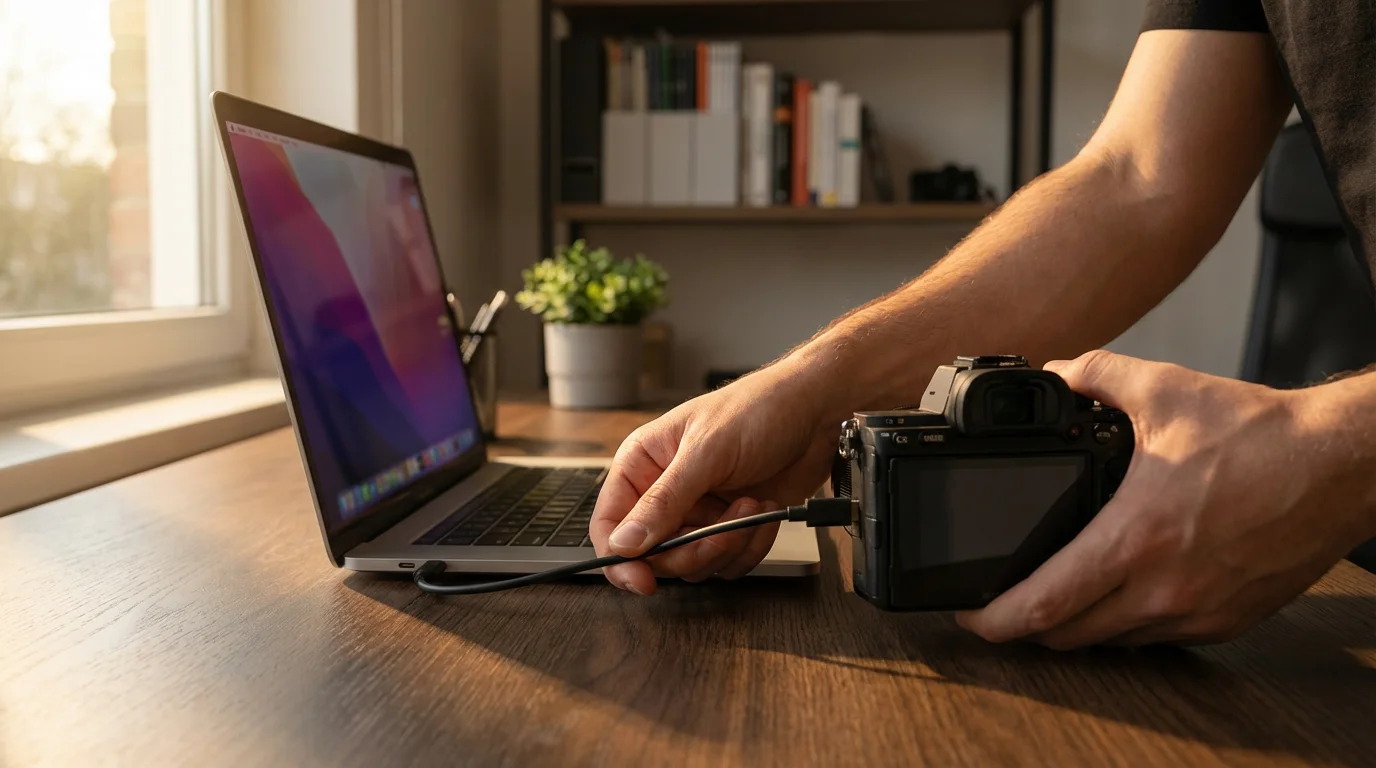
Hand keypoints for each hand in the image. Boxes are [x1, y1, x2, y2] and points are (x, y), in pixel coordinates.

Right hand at [590, 364, 840, 594]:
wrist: (816, 412)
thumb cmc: (758, 409)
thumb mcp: (706, 452)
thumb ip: (663, 501)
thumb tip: (624, 543)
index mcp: (643, 464)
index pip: (609, 523)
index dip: (620, 558)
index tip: (643, 580)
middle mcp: (665, 492)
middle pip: (654, 555)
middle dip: (692, 549)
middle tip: (722, 529)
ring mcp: (698, 513)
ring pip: (693, 564)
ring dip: (727, 544)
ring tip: (750, 506)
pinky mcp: (731, 527)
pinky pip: (727, 563)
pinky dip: (751, 546)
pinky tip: (764, 512)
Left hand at [957, 350, 1375, 648]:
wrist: (1342, 466)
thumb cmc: (1261, 433)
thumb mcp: (1164, 387)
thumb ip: (1095, 374)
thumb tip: (1054, 374)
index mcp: (1137, 536)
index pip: (1045, 603)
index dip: (995, 618)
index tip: (969, 613)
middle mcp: (1165, 588)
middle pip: (1066, 637)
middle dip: (1023, 628)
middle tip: (999, 605)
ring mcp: (1198, 612)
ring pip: (1110, 643)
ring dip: (1073, 628)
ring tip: (1049, 600)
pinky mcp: (1227, 622)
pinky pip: (1155, 639)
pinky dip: (1124, 625)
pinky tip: (1114, 595)